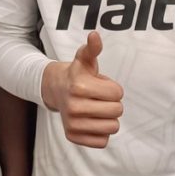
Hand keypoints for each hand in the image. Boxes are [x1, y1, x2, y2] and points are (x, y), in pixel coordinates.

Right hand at [41, 31, 123, 147]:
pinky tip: (91, 121)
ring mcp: (73, 124)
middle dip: (112, 103)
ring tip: (96, 108)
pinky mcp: (73, 137)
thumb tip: (94, 34)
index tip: (102, 86)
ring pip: (112, 127)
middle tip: (99, 98)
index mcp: (80, 87)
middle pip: (117, 111)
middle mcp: (74, 107)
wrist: (56, 89)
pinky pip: (102, 141)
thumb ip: (92, 48)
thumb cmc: (77, 74)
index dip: (114, 88)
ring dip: (108, 118)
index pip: (118, 94)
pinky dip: (101, 132)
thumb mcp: (84, 58)